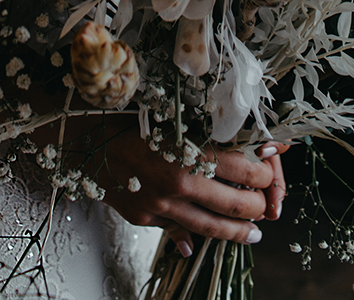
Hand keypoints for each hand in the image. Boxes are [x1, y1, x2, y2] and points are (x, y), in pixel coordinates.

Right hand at [88, 123, 283, 255]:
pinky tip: (202, 242)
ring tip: (253, 234)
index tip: (271, 166)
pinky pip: (176, 232)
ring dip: (237, 232)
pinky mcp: (145, 218)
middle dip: (257, 207)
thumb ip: (206, 125)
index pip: (243, 169)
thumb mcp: (170, 111)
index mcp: (188, 151)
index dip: (264, 171)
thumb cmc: (126, 115)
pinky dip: (193, 237)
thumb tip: (242, 131)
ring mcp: (161, 206)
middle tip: (267, 205)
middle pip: (232, 204)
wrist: (81, 138)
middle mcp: (178, 183)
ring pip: (209, 227)